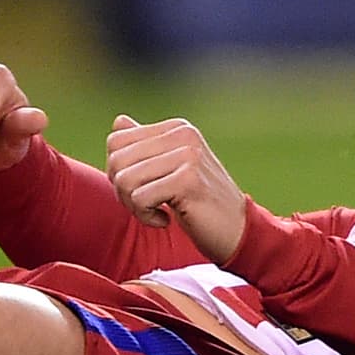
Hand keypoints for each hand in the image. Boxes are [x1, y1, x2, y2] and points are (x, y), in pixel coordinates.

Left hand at [106, 115, 247, 262]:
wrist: (238, 231)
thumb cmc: (200, 203)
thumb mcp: (172, 170)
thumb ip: (146, 146)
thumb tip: (118, 122)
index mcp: (177, 129)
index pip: (116, 141)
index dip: (118, 171)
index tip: (142, 189)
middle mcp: (183, 135)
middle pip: (117, 160)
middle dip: (122, 191)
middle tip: (147, 206)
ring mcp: (188, 156)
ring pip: (125, 180)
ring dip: (134, 207)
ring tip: (157, 213)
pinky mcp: (188, 180)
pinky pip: (139, 199)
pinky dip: (147, 217)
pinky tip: (166, 220)